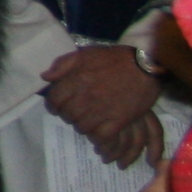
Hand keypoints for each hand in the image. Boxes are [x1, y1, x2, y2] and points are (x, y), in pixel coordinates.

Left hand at [42, 43, 166, 170]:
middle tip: (71, 114)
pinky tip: (97, 132)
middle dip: (66, 115)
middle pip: (67, 114)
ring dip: (81, 125)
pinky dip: (97, 137)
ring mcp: (103, 110)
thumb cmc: (114, 58)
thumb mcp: (84, 54)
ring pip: (82, 127)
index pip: (54, 99)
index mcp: (77, 79)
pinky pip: (102, 136)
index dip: (51, 105)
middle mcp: (87, 96)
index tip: (55, 107)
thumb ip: (62, 64)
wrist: (145, 66)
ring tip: (85, 121)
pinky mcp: (120, 120)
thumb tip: (45, 77)